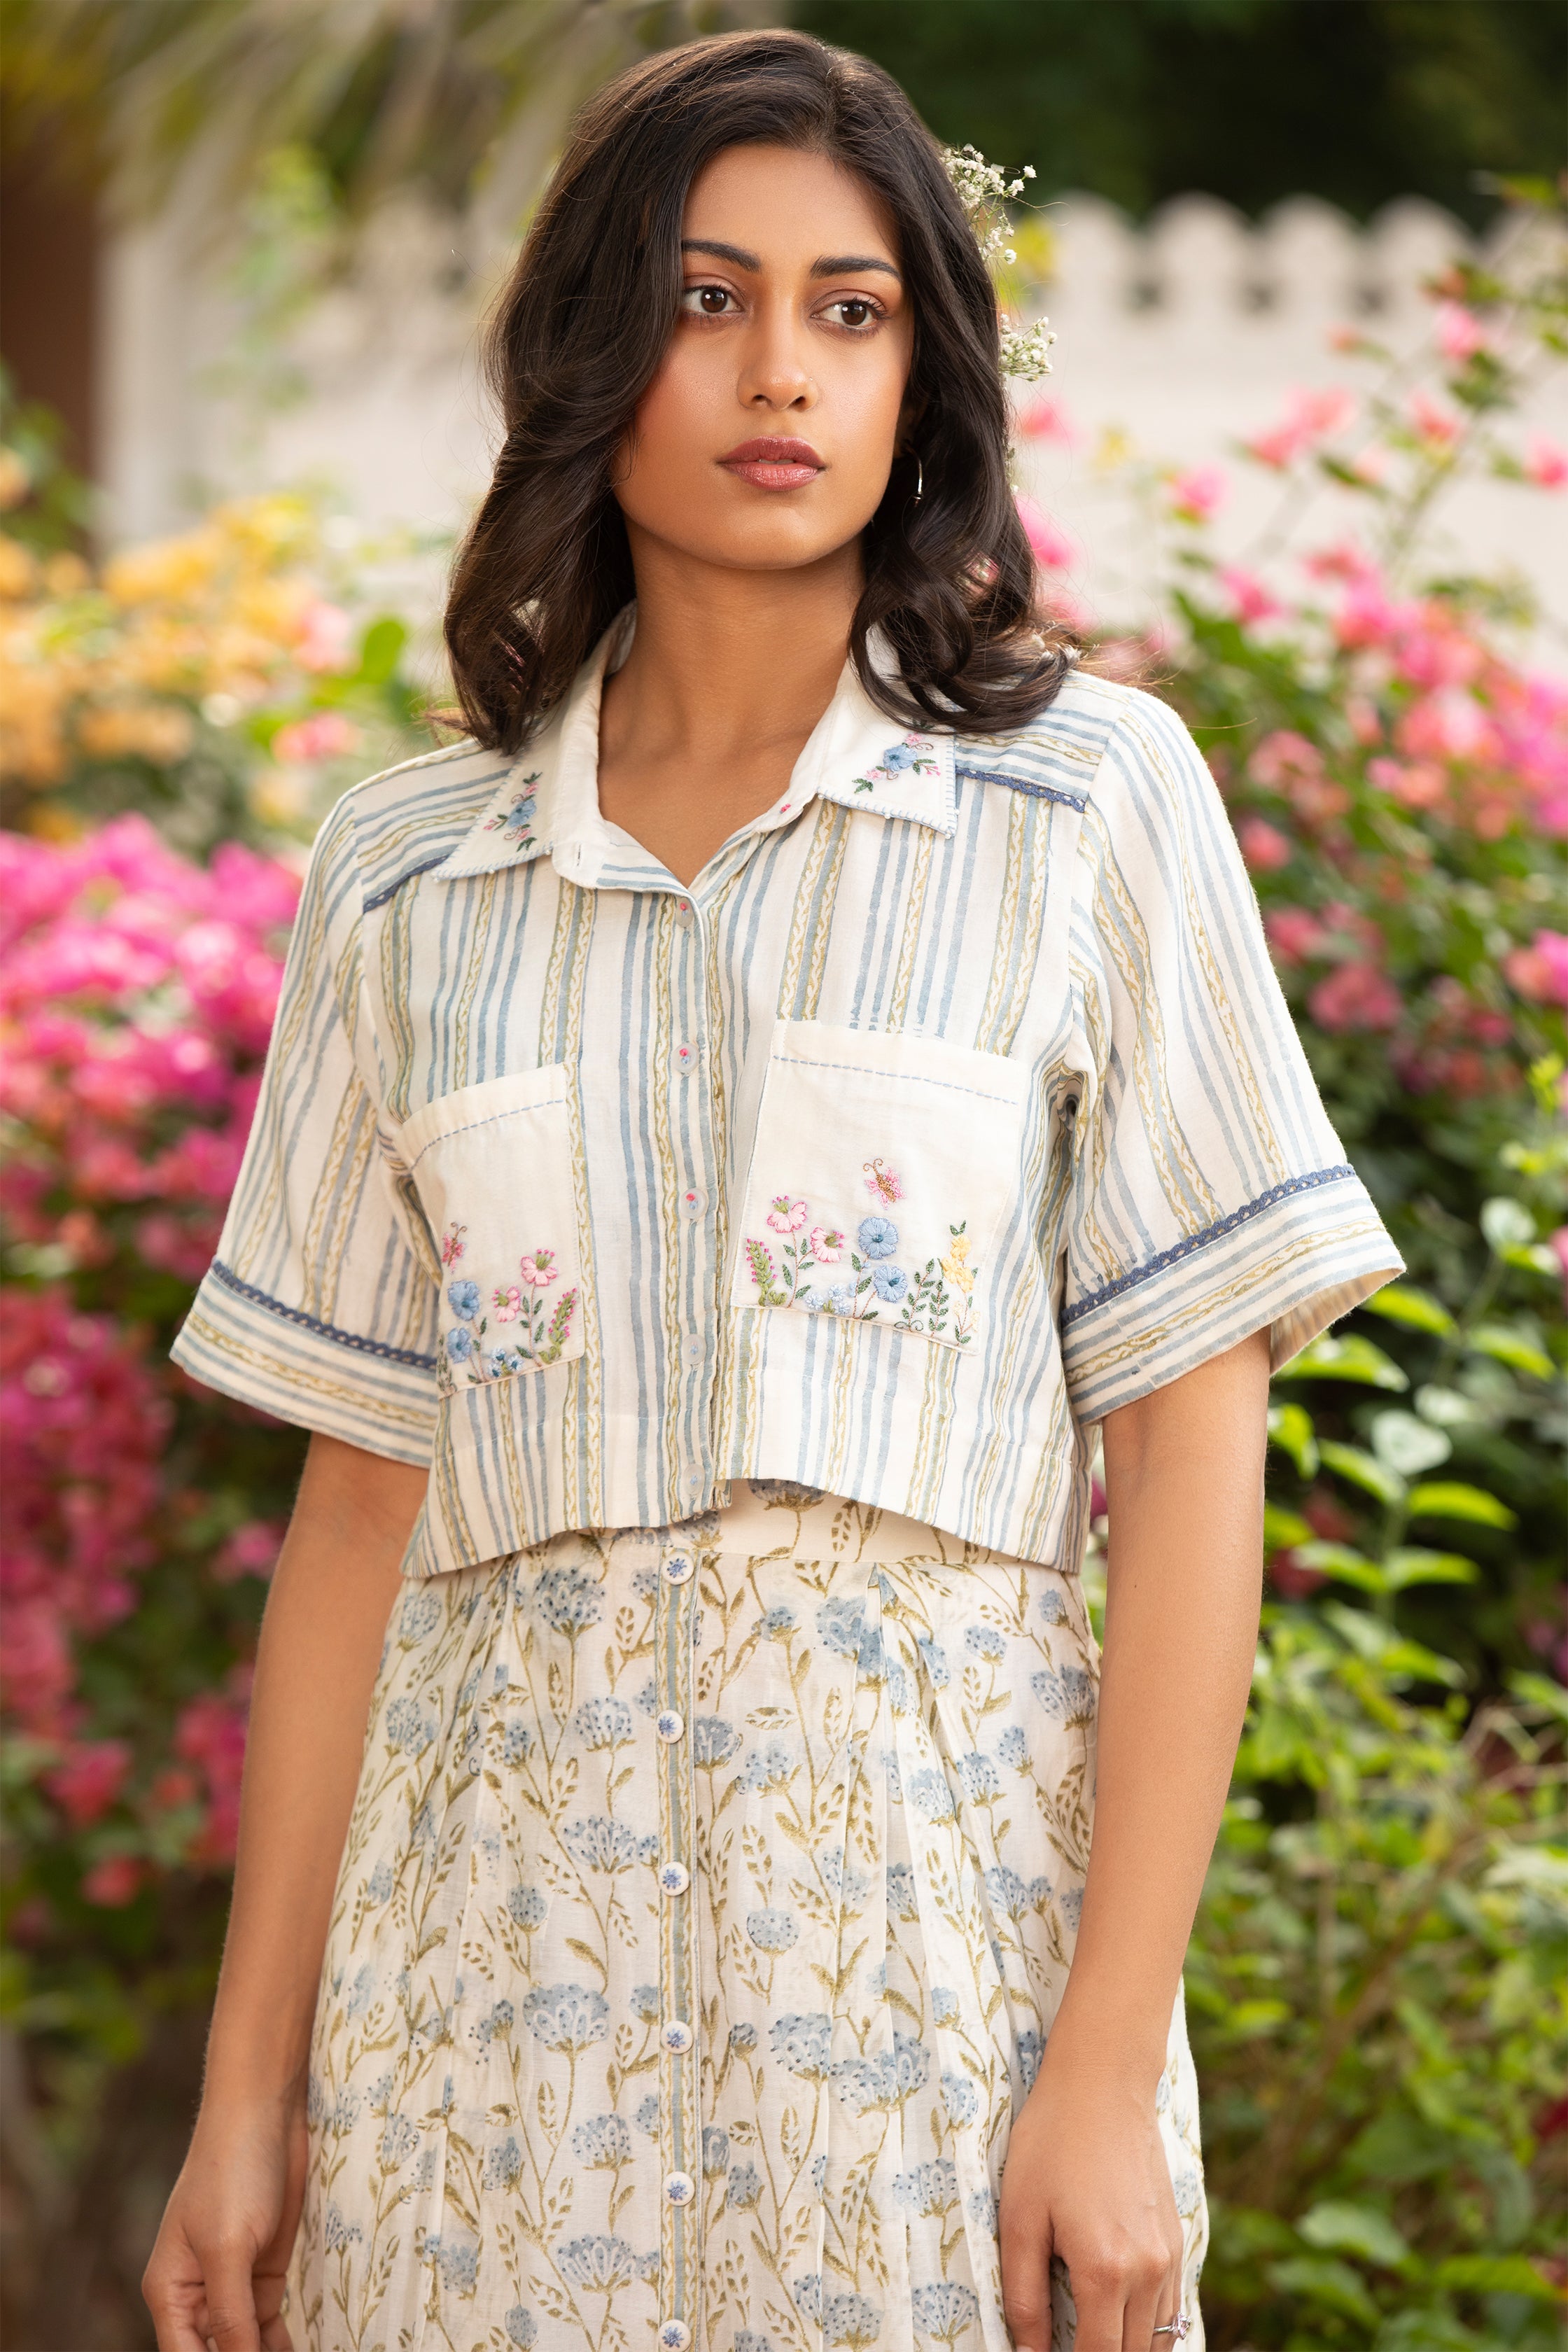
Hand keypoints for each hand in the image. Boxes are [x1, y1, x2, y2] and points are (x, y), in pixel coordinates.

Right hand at [142, 2094, 306, 2351]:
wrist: (265, 2114)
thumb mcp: (228, 2248)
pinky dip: (279, 2346)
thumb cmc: (232, 2172)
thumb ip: (230, 2314)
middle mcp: (196, 2295)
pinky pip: (267, 2326)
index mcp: (171, 2293)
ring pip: (244, 2345)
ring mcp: (233, 2284)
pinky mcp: (264, 2271)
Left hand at [998, 2030, 1184, 2351]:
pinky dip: (1148, 2326)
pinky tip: (1118, 2316)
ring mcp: (1169, 2256)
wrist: (1103, 2082)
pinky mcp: (1177, 2239)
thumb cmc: (1051, 2142)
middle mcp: (1148, 2272)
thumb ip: (1024, 2295)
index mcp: (1104, 2271)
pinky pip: (1171, 2307)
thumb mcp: (1019, 2217)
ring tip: (1088, 2332)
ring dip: (1126, 2346)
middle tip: (1065, 2342)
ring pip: (1157, 2338)